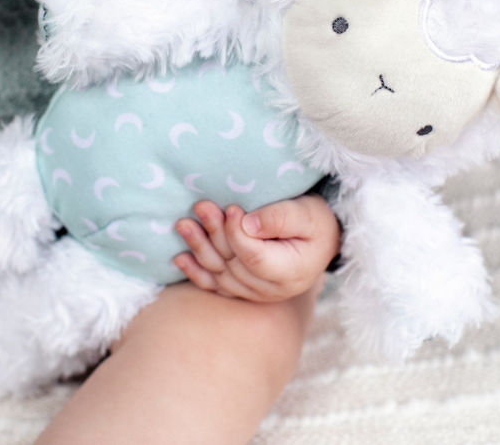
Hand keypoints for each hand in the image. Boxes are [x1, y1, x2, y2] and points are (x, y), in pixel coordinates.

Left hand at [174, 195, 340, 302]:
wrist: (320, 238)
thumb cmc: (315, 221)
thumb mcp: (307, 213)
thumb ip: (280, 218)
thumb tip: (248, 224)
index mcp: (292, 272)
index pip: (255, 258)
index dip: (237, 234)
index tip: (229, 208)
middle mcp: (272, 289)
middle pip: (234, 265)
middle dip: (214, 234)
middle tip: (200, 205)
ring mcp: (256, 293)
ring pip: (220, 275)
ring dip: (200, 249)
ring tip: (183, 224)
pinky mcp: (243, 290)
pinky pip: (216, 286)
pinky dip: (196, 272)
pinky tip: (179, 258)